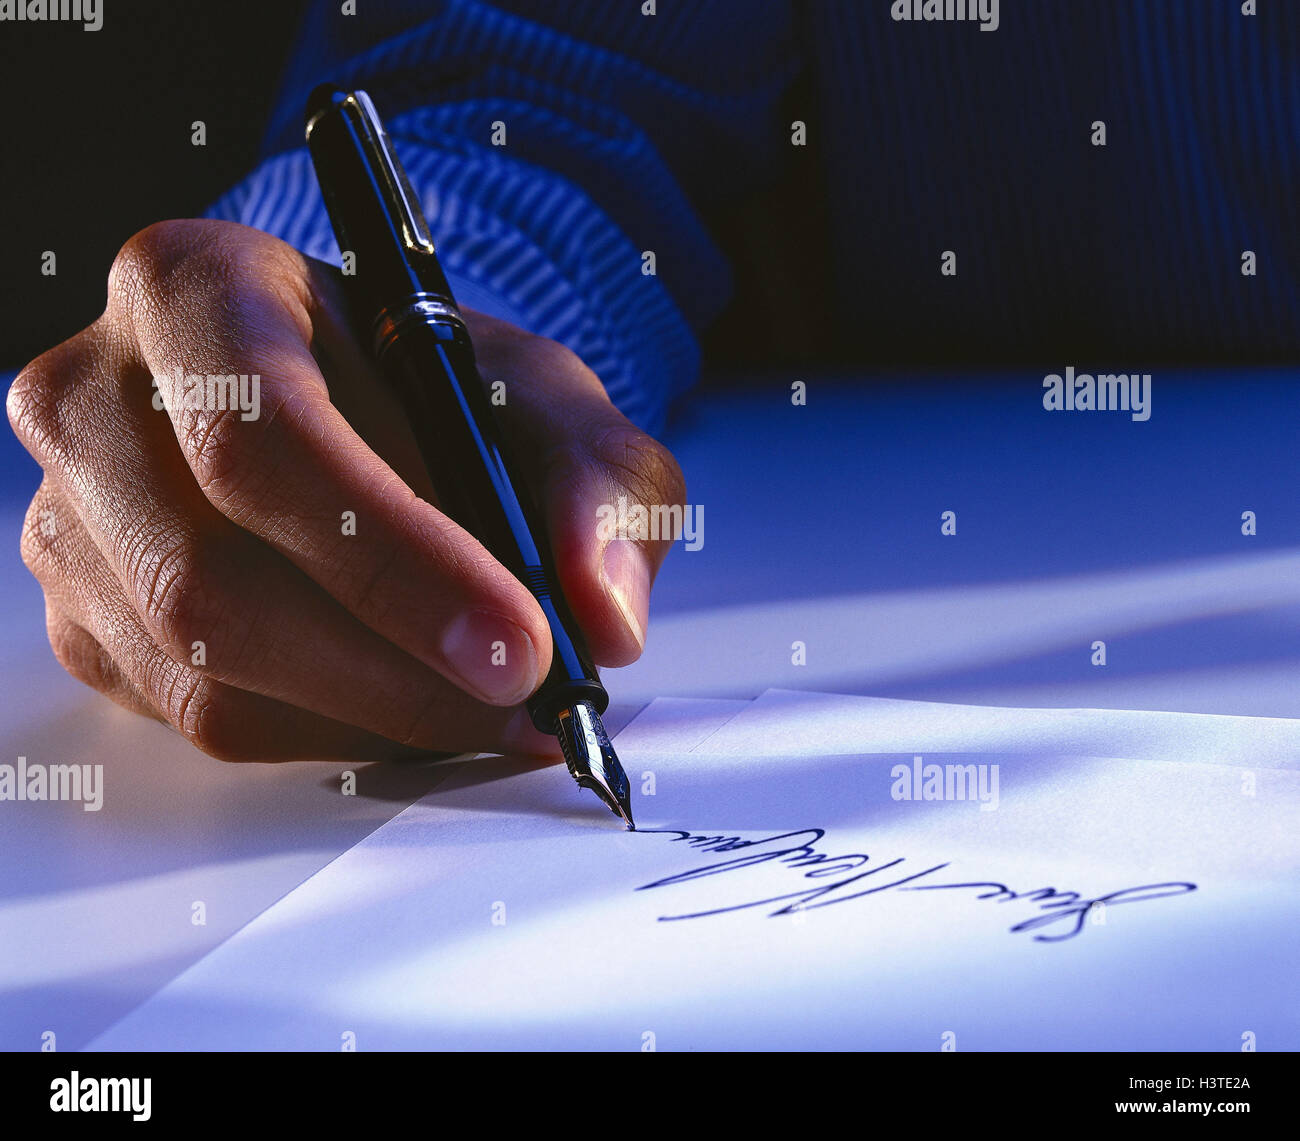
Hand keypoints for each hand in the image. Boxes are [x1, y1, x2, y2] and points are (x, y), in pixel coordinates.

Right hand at [7, 220, 684, 761]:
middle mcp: (98, 400)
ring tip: (485, 704)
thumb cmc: (436, 390)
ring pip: (205, 672)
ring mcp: (75, 521)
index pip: (260, 436)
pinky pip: (201, 718)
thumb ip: (597, 485)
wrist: (364, 411)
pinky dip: (328, 731)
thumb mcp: (543, 400)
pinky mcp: (85, 620)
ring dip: (373, 713)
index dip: (393, 557)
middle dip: (395, 668)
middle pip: (211, 578)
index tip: (516, 643)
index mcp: (196, 290)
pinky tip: (406, 700)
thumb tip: (601, 615)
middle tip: (524, 699)